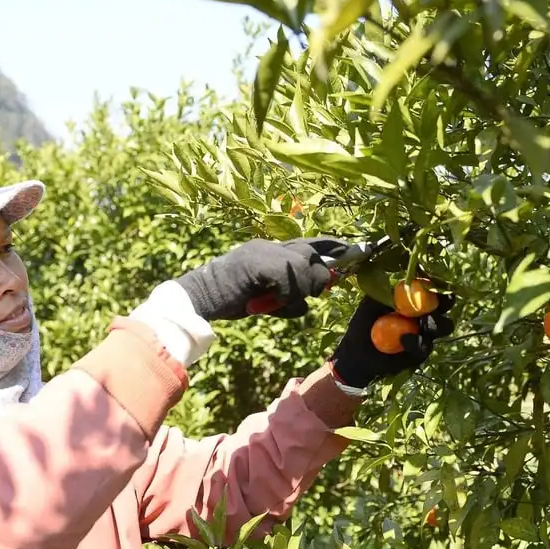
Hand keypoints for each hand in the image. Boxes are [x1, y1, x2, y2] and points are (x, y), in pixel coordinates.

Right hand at [175, 237, 347, 320]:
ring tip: (281, 301)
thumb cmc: (229, 300)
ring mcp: (262, 251)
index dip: (331, 247)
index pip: (308, 243)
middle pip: (309, 252)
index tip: (352, 250)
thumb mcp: (265, 301)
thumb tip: (306, 305)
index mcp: (270, 250)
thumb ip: (286, 298)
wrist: (197, 298)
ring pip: (301, 264)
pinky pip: (286, 275)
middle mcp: (268, 245)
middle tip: (307, 292)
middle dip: (316, 275)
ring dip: (298, 288)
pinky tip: (271, 302)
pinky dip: (284, 292)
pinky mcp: (257, 262)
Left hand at [330, 293, 454, 389]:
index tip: (436, 284)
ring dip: (435, 323)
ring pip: (443, 326)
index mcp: (413, 299)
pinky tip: (404, 340)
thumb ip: (388, 293)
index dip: (437, 286)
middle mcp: (423, 315)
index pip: (431, 289)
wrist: (357, 352)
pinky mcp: (421, 352)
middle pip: (444, 307)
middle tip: (436, 304)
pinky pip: (426, 346)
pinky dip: (416, 342)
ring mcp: (425, 334)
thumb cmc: (364, 323)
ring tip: (421, 324)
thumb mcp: (371, 304)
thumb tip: (406, 282)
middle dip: (445, 303)